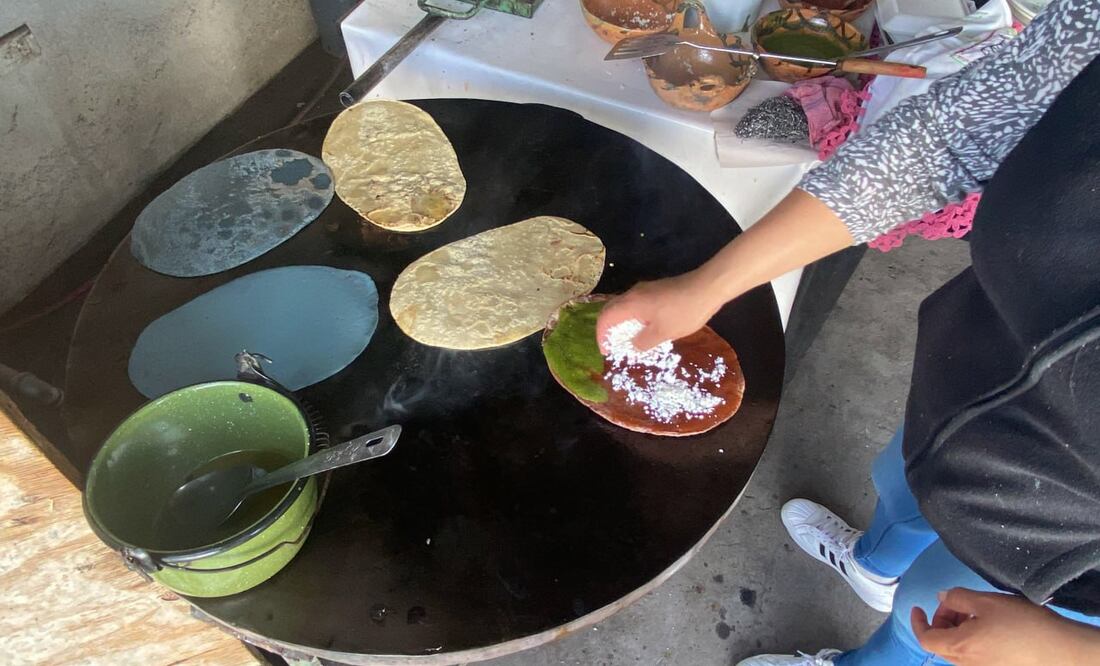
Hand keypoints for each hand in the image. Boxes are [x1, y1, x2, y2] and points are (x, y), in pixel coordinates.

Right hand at [596, 270, 722, 352]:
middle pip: (611, 310)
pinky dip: (633, 317)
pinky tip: (645, 327)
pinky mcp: (656, 289)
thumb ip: (644, 342)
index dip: (601, 336)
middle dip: (608, 328)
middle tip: (613, 345)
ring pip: (624, 306)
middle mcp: (633, 293)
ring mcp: (645, 289)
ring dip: (621, 322)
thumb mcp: (663, 333)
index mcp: (631, 304)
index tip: (606, 351)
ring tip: (628, 339)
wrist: (707, 287)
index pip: (605, 318)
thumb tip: (633, 345)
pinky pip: (636, 304)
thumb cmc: (683, 312)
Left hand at [912, 588, 1099, 665]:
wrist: (1061, 650)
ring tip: (976, 611)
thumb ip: (957, 597)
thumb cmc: (1022, 624)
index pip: (925, 639)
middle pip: (941, 644)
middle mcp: (967, 664)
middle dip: (941, 621)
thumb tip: (941, 597)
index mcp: (960, 647)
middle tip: (956, 603)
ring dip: (957, 629)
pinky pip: (973, 655)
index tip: (917, 607)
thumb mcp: (986, 601)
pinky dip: (971, 638)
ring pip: (957, 650)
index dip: (918, 622)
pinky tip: (989, 625)